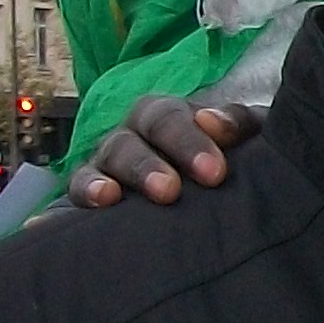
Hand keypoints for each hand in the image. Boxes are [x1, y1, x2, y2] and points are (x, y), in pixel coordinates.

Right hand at [73, 97, 255, 207]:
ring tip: (120, 197)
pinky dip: (81, 195)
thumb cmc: (228, 159)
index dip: (189, 141)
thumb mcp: (246, 137)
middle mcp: (133, 134)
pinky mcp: (90, 192)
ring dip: (116, 178)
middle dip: (150, 164)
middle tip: (170, 191)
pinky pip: (77, 190)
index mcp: (167, 116)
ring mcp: (109, 162)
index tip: (214, 172)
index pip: (170, 118)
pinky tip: (87, 206)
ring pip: (106, 160)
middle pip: (132, 139)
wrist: (210, 192)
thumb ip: (238, 123)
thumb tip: (212, 122)